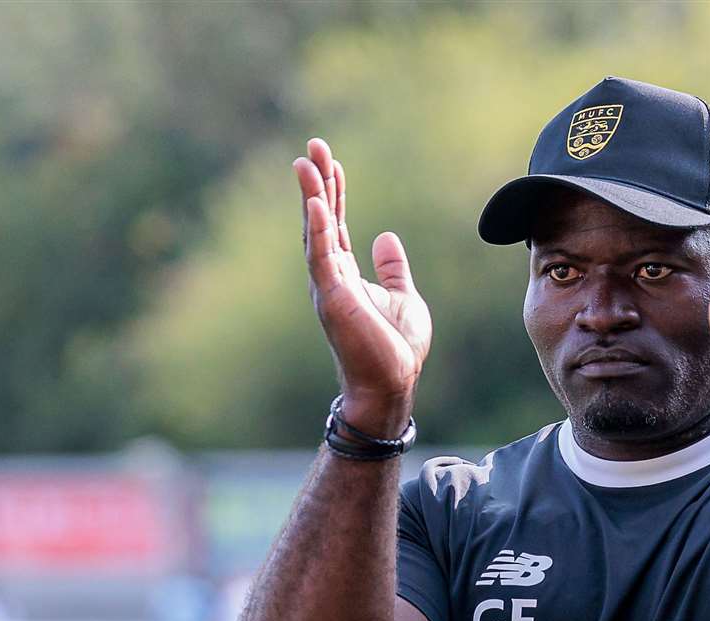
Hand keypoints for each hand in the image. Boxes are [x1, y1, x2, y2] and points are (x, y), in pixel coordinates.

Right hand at [295, 138, 431, 432]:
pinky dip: (319, 230)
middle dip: (317, 183)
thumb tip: (386, 237)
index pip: (336, 223)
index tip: (330, 161)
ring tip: (305, 163)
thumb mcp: (403, 298)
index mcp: (345, 273)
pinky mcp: (332, 300)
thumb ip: (392, 269)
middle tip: (313, 146)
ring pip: (316, 233)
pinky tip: (317, 204)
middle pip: (321, 219)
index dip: (334, 191)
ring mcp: (328, 287)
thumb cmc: (395, 348)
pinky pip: (321, 258)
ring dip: (311, 197)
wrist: (392, 384)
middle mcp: (330, 276)